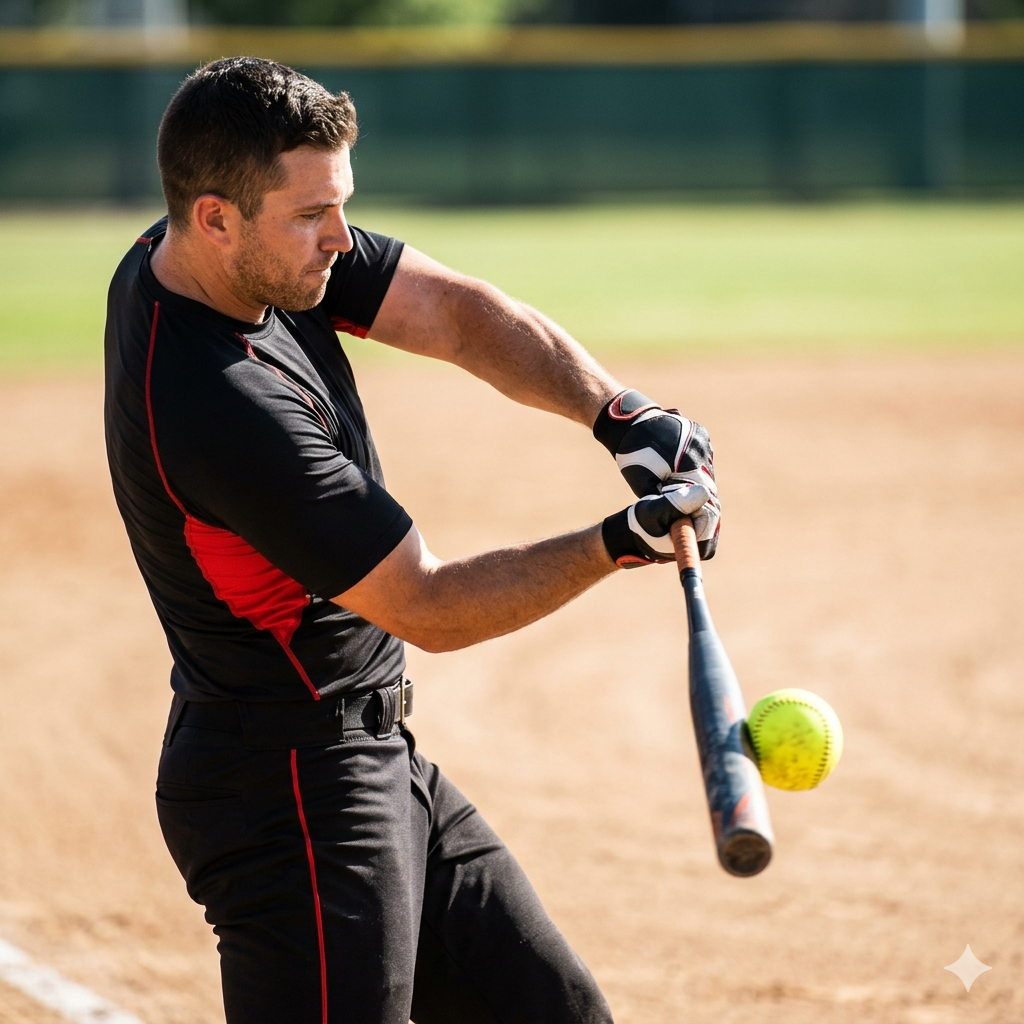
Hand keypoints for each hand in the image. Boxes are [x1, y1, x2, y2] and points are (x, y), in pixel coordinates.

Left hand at [593, 389, 720, 558]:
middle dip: (702, 506)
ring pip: (706, 474)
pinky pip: (703, 461)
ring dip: (699, 489)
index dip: (704, 517)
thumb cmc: (632, 455)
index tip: (701, 533)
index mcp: (688, 459)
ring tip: (691, 508)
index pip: (703, 496)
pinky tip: (685, 482)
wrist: (629, 422)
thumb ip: (663, 501)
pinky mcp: (701, 435)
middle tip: (698, 526)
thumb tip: (680, 521)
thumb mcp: (642, 482)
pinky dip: (696, 473)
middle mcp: (700, 447)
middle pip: (708, 485)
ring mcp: (702, 440)